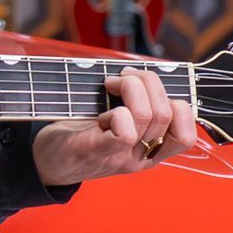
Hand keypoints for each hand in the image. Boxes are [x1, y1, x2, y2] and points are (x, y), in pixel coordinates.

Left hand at [32, 65, 197, 187]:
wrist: (46, 160)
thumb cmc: (81, 132)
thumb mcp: (117, 122)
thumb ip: (138, 105)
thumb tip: (143, 73)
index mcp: (151, 151)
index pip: (186, 136)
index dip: (178, 106)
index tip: (151, 92)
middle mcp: (142, 158)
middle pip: (168, 112)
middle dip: (148, 81)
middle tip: (122, 77)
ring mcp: (121, 158)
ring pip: (149, 115)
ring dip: (130, 88)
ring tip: (109, 85)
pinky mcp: (98, 152)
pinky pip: (125, 130)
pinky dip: (115, 111)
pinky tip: (101, 113)